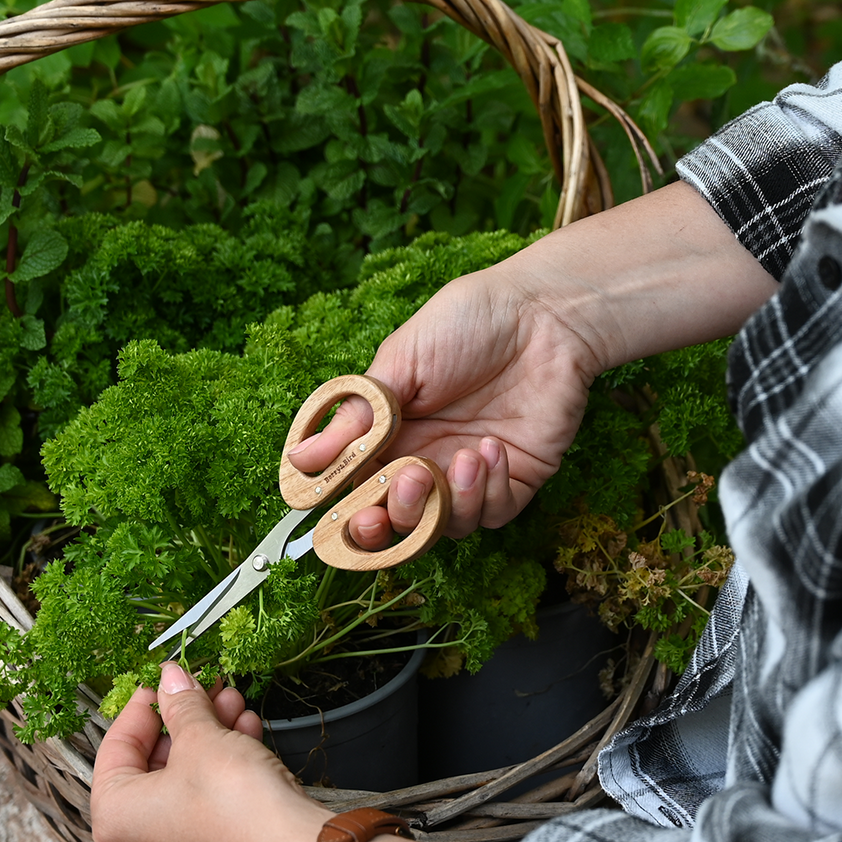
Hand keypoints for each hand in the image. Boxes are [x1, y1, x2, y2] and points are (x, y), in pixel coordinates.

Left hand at [91, 663, 322, 841]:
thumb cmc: (232, 799)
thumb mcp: (202, 738)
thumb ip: (181, 704)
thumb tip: (170, 676)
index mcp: (115, 816)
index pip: (115, 747)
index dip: (143, 706)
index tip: (164, 679)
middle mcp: (137, 841)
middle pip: (153, 762)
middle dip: (185, 717)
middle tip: (207, 685)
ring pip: (184, 777)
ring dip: (209, 733)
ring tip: (234, 701)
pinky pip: (206, 797)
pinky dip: (222, 763)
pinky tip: (247, 731)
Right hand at [288, 263, 599, 547]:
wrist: (542, 313)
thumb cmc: (468, 323)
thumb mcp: (400, 365)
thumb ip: (356, 418)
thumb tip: (300, 459)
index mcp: (390, 438)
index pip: (360, 494)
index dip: (351, 516)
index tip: (353, 511)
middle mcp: (427, 462)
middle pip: (402, 525)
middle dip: (400, 517)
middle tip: (411, 481)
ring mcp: (471, 476)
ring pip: (448, 527)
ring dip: (451, 502)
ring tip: (465, 454)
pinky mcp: (515, 478)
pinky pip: (494, 514)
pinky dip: (489, 492)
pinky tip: (491, 448)